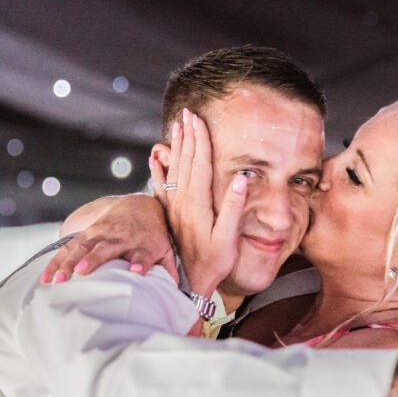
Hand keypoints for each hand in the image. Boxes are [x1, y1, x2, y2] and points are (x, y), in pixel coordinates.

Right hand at [41, 195, 173, 283]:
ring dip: (68, 262)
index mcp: (144, 243)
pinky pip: (67, 249)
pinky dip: (55, 263)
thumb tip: (178, 291)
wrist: (137, 205)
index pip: (143, 254)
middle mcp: (120, 237)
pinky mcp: (86, 235)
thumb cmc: (153, 235)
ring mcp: (100, 234)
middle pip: (106, 249)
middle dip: (94, 259)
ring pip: (81, 248)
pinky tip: (45, 278)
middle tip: (82, 271)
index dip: (141, 262)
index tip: (137, 271)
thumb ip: (169, 267)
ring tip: (58, 280)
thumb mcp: (166, 248)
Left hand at [151, 108, 247, 296]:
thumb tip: (242, 178)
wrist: (190, 283)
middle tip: (186, 112)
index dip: (200, 140)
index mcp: (199, 203)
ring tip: (175, 126)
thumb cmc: (214, 262)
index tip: (198, 119)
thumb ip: (234, 208)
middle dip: (187, 135)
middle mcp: (183, 201)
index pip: (200, 163)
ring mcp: (173, 207)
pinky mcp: (169, 214)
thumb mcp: (229, 238)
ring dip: (176, 145)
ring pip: (174, 168)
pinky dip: (158, 168)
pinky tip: (155, 156)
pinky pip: (161, 185)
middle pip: (185, 160)